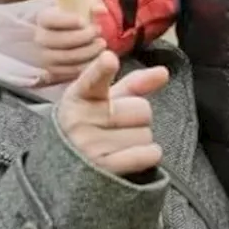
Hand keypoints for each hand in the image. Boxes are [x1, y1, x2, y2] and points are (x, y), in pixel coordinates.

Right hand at [34, 0, 107, 84]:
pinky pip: (69, 71)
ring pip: (64, 57)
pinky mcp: (53, 70)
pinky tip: (97, 57)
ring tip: (101, 43)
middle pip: (56, 40)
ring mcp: (44, 56)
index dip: (66, 21)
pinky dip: (85, 65)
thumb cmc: (76, 16)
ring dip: (86, 51)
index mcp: (43, 18)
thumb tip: (101, 10)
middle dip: (80, 37)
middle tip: (97, 31)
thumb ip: (92, 4)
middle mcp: (40, 38)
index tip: (83, 21)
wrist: (68, 34)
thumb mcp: (82, 5)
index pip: (49, 20)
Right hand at [56, 50, 169, 175]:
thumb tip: (164, 72)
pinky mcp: (103, 169)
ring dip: (140, 140)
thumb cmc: (91, 125)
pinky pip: (147, 154)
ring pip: (146, 134)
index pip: (93, 80)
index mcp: (79, 96)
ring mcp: (90, 145)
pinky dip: (149, 155)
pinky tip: (131, 155)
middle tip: (119, 127)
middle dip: (138, 118)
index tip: (109, 59)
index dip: (103, 69)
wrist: (64, 166)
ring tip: (118, 144)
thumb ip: (134, 83)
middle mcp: (81, 119)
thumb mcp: (104, 100)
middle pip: (142, 109)